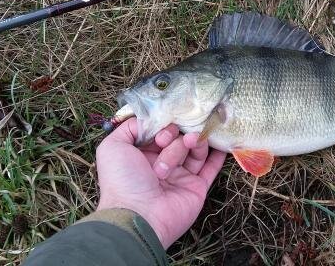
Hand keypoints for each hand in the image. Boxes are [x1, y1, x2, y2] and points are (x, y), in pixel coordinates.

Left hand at [95, 118, 225, 247]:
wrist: (139, 214)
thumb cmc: (123, 180)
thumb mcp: (113, 147)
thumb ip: (129, 127)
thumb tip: (151, 120)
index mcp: (142, 155)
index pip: (159, 131)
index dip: (162, 126)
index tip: (158, 133)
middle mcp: (162, 163)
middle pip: (177, 138)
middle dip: (174, 135)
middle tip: (165, 141)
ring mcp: (181, 175)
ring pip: (194, 149)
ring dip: (193, 141)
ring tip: (190, 142)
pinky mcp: (197, 187)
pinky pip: (211, 168)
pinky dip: (217, 154)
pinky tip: (221, 142)